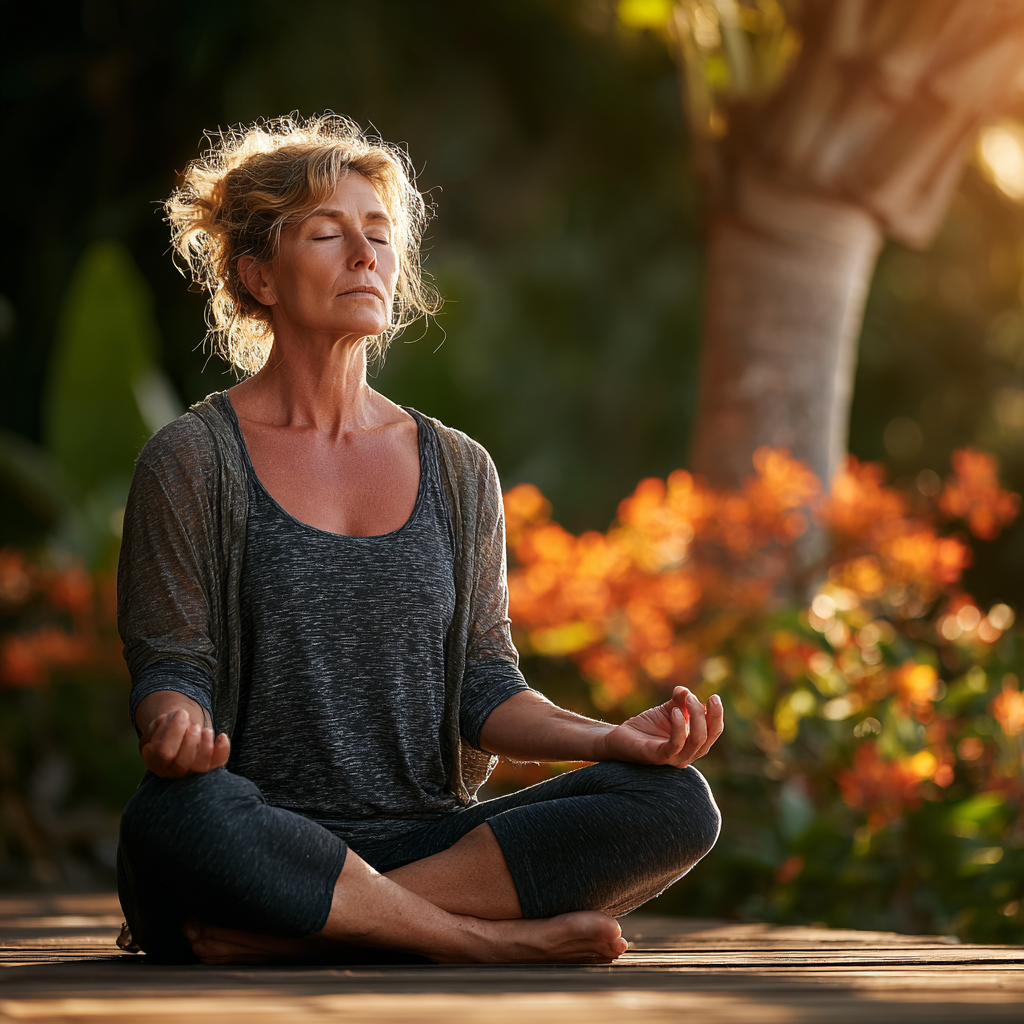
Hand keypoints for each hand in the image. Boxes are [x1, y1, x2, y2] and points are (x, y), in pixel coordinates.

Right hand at [139, 711, 230, 777]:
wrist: (178, 735)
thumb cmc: (166, 729)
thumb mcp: (159, 724)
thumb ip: (164, 722)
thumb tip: (180, 717)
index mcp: (153, 760)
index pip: (163, 752)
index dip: (174, 732)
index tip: (182, 713)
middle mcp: (171, 771)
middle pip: (181, 763)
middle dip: (190, 741)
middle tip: (194, 725)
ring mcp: (190, 771)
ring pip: (199, 767)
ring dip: (205, 746)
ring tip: (206, 730)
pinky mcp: (208, 767)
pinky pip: (217, 764)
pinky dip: (222, 751)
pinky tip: (222, 736)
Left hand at [598, 686, 722, 767]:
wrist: (621, 737)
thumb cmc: (647, 727)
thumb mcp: (666, 710)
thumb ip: (678, 701)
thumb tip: (685, 690)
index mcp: (693, 742)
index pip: (714, 731)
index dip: (717, 714)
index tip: (714, 697)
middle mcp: (688, 753)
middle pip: (708, 736)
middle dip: (709, 715)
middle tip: (695, 697)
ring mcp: (675, 758)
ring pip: (696, 742)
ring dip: (696, 718)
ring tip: (688, 700)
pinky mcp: (659, 757)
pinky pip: (675, 745)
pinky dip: (678, 727)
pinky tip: (674, 712)